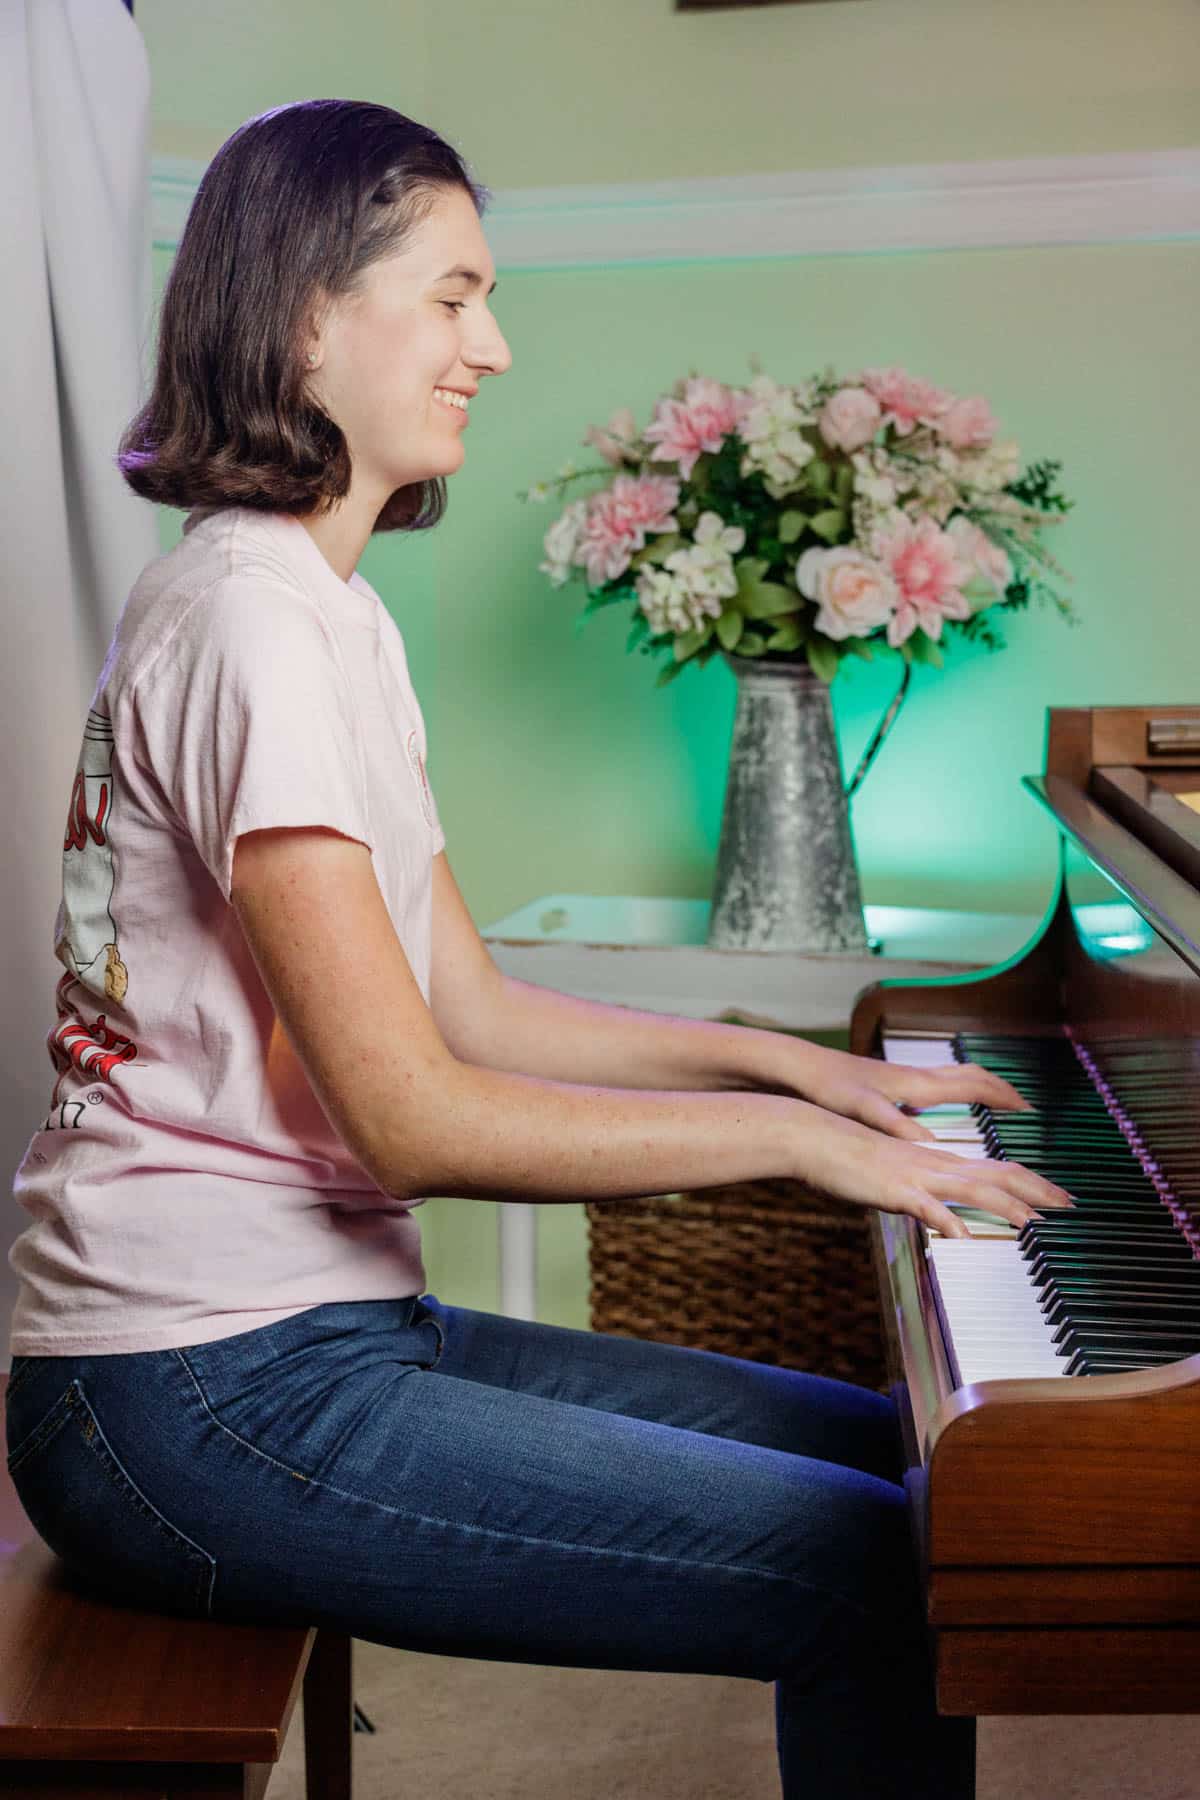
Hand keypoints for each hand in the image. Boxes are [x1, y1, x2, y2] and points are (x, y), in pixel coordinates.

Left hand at [774, 1042, 1031, 1141]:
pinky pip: (934, 1083)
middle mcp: (914, 1077)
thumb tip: (932, 1144)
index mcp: (916, 1084)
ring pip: (952, 1076)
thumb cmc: (830, 1088)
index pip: (972, 1086)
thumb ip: (898, 1126)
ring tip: (995, 1101)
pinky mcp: (888, 1083)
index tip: (1028, 1108)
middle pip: (970, 1076)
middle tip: (1023, 1104)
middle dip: (999, 1089)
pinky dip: (952, 1091)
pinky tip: (943, 1109)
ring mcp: (902, 1078)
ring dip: (978, 1087)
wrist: (800, 1068)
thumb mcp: (864, 1112)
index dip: (1003, 1097)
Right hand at [792, 1101, 1072, 1238]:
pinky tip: (962, 1236)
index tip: (1059, 1196)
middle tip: (1070, 1205)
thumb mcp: (893, 1177)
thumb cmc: (850, 1157)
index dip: (1032, 1182)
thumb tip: (943, 1215)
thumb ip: (922, 1194)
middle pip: (998, 1175)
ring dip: (1005, 1207)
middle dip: (1037, 1191)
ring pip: (971, 1189)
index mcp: (938, 1160)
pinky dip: (946, 1221)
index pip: (997, 1169)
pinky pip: (925, 1206)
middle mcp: (935, 1164)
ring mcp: (916, 1175)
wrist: (815, 1137)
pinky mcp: (893, 1188)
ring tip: (1033, 1224)